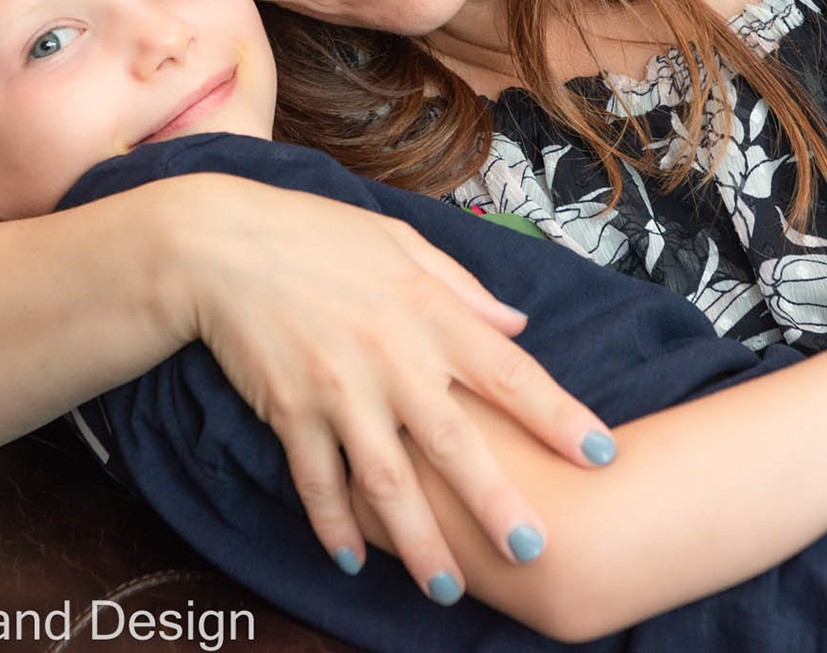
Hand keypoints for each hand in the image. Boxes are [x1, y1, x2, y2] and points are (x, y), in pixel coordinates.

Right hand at [168, 177, 613, 598]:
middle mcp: (391, 358)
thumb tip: (518, 324)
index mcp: (430, 313)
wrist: (223, 243)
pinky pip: (317, 481)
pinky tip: (355, 561)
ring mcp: (338, 390)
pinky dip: (335, 525)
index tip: (603, 454)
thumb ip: (465, 290)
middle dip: (494, 502)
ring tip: (447, 590)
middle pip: (455, 443)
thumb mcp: (402, 243)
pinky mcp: (289, 411)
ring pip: (387, 482)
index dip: (559, 416)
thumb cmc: (320, 236)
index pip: (510, 372)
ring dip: (418, 541)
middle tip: (533, 550)